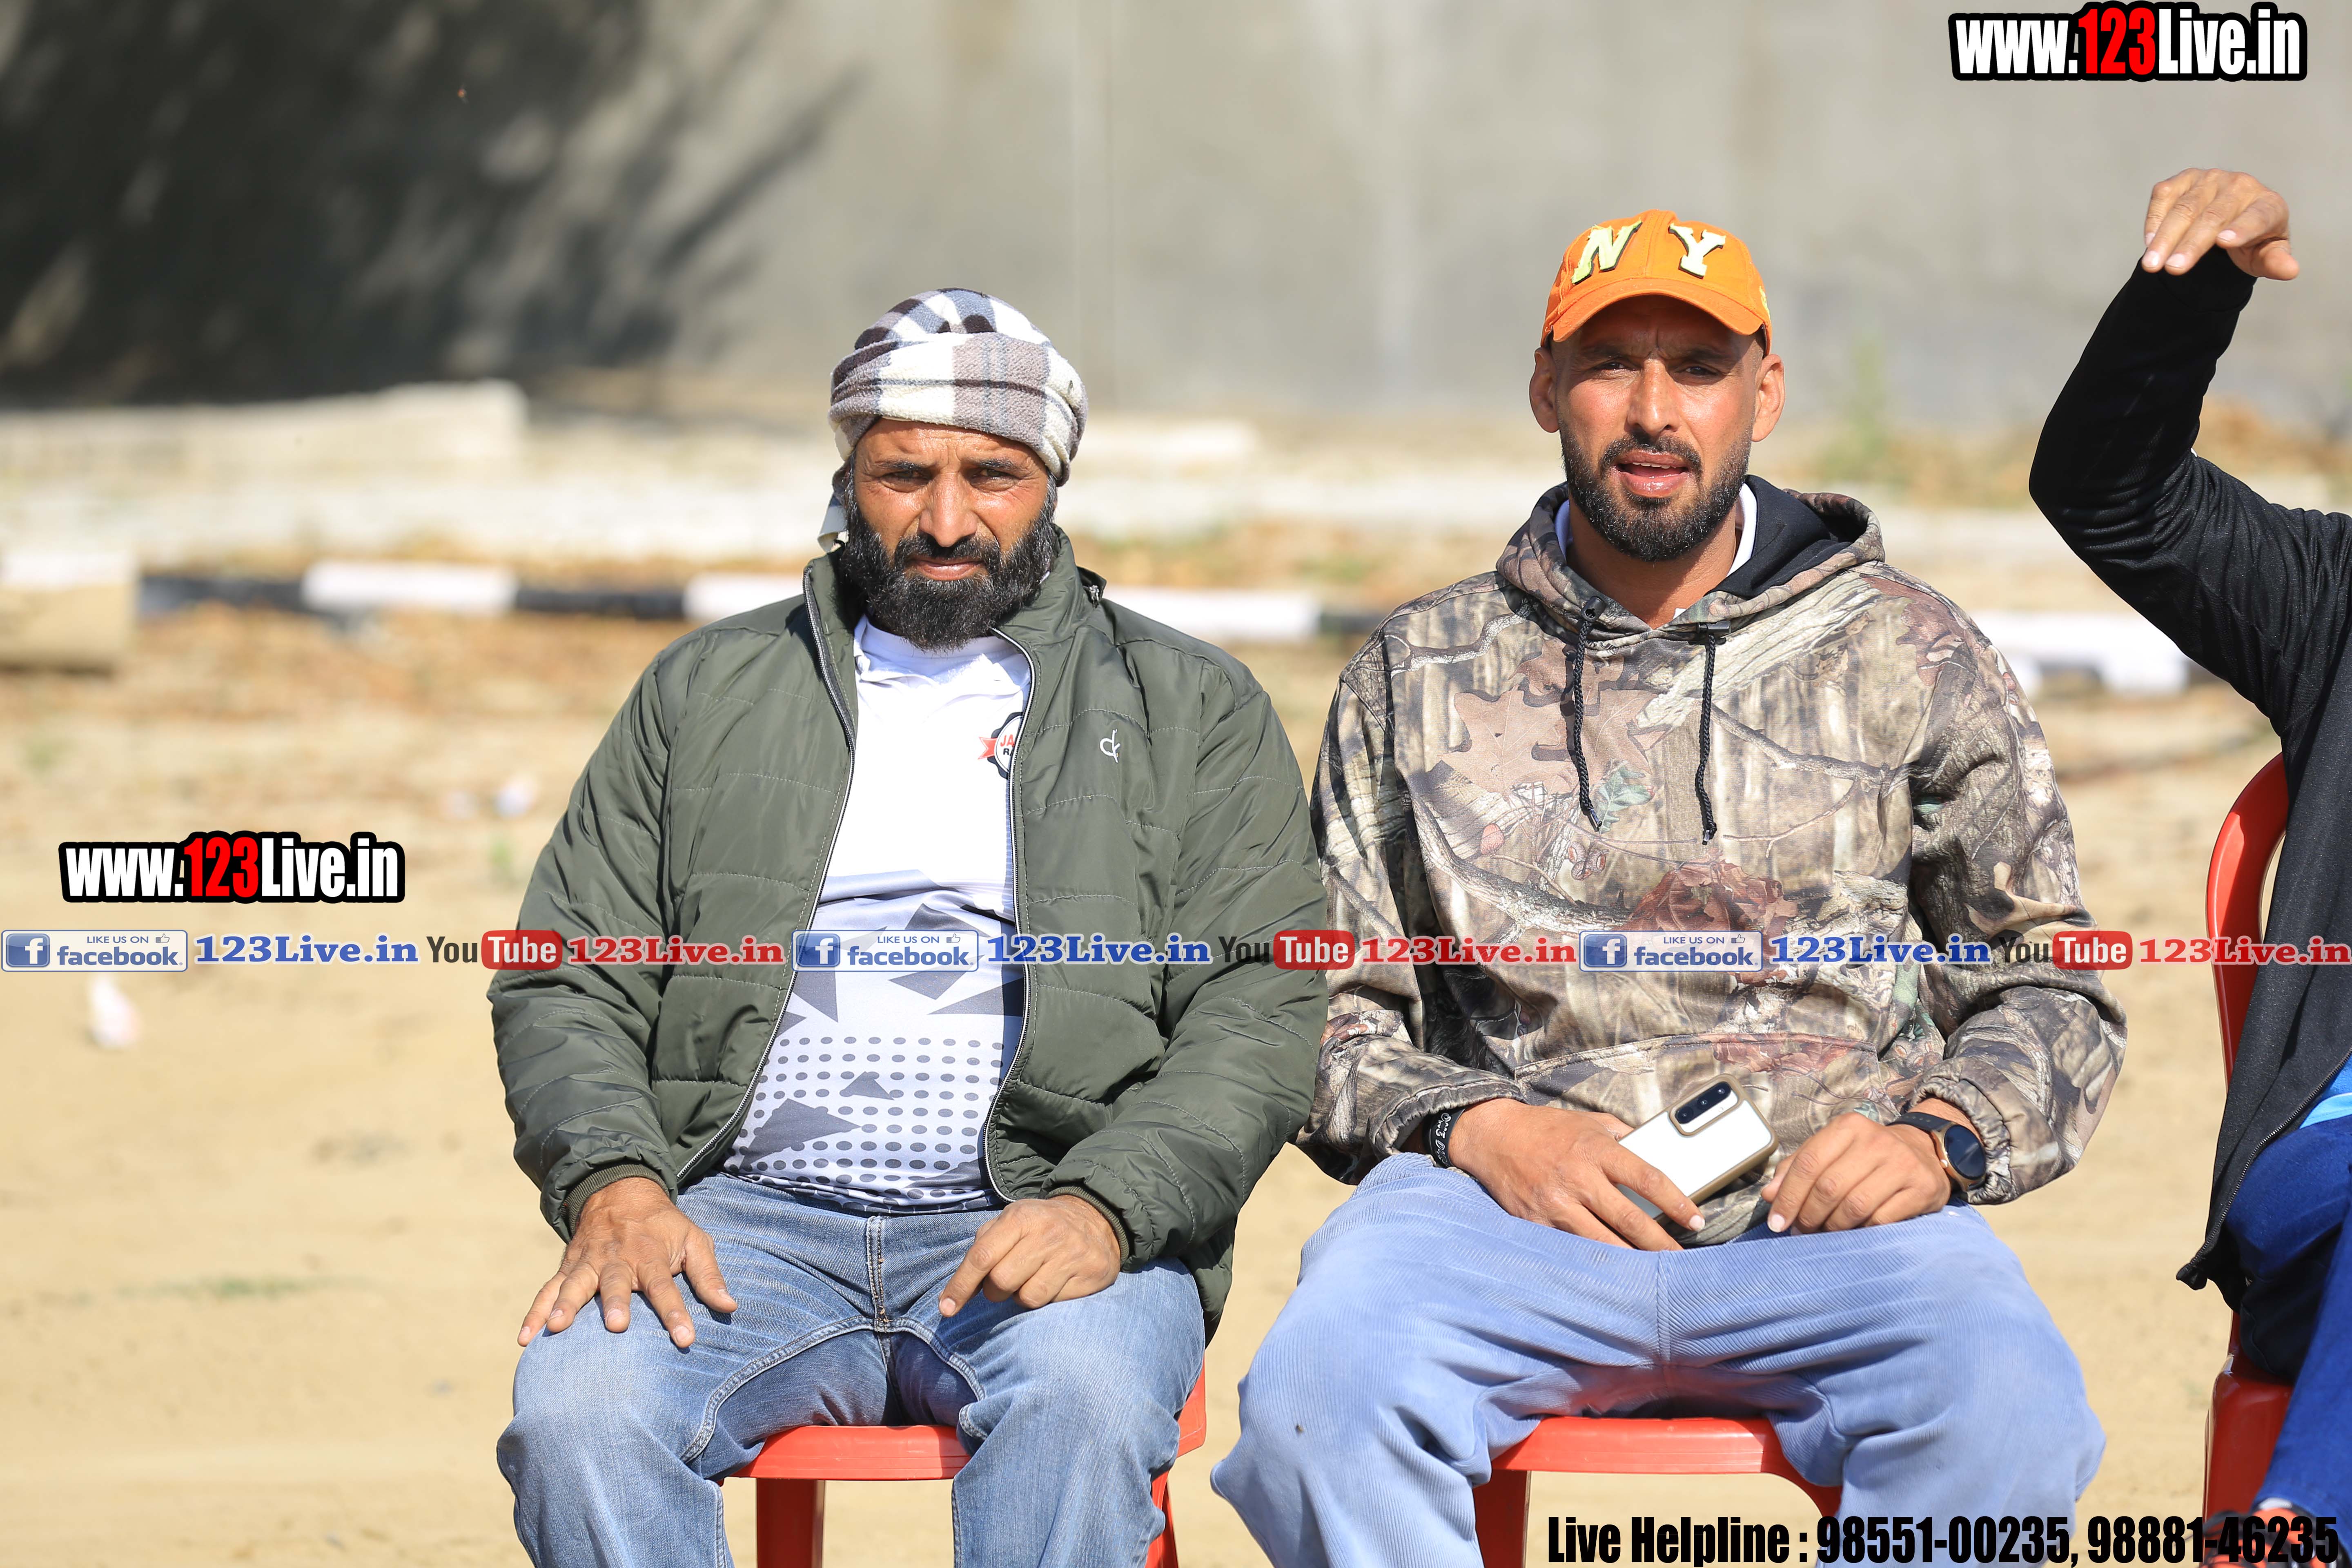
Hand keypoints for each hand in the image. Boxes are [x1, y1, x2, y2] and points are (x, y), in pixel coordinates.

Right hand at [517, 1176, 736, 1349]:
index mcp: (651, 1255)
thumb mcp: (694, 1241)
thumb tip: (730, 1307)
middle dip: (616, 1303)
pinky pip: (548, 1290)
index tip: (685, 1338)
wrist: (620, 1192)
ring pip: (575, 1285)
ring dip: (565, 1305)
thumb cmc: (663, 1227)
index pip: (666, 1287)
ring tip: (555, 1329)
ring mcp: (588, 1263)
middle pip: (616, 1283)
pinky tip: (525, 1338)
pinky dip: (534, 1312)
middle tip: (617, 1325)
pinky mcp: (568, 1267)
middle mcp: (618, 1259)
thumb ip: (709, 1275)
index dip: (676, 1313)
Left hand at [939, 1194, 1121, 1314]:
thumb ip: (982, 1248)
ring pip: (1028, 1298)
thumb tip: (954, 1293)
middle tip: (1005, 1282)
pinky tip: (1055, 1281)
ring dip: (1022, 1296)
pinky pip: (1055, 1303)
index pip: (982, 1256)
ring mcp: (1072, 1254)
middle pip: (1002, 1282)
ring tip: (1032, 1279)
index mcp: (1021, 1218)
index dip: (961, 1286)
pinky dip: (1048, 1299)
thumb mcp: (1010, 1222)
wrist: (1095, 1219)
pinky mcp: (1091, 1273)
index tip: (946, 1309)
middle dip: (995, 1291)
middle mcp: (1047, 1233)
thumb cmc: (1040, 1226)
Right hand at [1445, 1099, 1704, 1250]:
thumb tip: (1659, 1151)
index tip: (1696, 1220)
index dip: (1676, 1202)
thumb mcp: (1589, 1122)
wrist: (1493, 1136)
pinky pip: (1571, 1249)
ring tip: (1654, 1276)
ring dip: (1632, 1262)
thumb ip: (1624, 1135)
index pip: (1647, 1178)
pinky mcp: (1537, 1222)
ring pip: (1602, 1243)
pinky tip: (1612, 1276)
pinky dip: (1593, 1264)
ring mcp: (1556, 1203)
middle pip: (1630, 1220)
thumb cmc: (1546, 1129)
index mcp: (1596, 1150)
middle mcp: (1578, 1178)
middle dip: (1661, 1244)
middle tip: (1683, 1260)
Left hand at [1760, 1099, 1975, 1233]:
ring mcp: (1902, 1164)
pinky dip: (1861, 1232)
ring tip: (1822, 1235)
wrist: (1923, 1153)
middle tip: (1800, 1231)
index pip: (1808, 1163)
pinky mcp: (1922, 1188)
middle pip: (1829, 1187)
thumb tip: (1769, 1195)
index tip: (1777, 1222)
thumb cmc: (1867, 1156)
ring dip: (1832, 1227)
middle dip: (1808, 1215)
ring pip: (1854, 1206)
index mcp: (1848, 1127)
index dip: (1788, 1196)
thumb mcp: (1832, 1151)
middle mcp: (1876, 1141)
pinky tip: (1852, 1235)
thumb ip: (1798, 1169)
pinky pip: (1882, 1220)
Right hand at [2142, 168, 2297, 279]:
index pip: (2258, 216)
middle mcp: (2241, 186)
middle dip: (2191, 243)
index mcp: (2268, 204)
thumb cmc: (2251, 241)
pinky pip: (2165, 194)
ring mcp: (2211, 179)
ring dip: (2165, 237)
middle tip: (2173, 269)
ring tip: (2151, 264)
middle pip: (2214, 215)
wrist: (2232, 216)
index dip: (2243, 228)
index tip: (2225, 242)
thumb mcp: (2265, 255)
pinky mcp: (2184, 179)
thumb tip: (2291, 271)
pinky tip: (2149, 243)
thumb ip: (2276, 262)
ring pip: (2185, 207)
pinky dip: (2154, 218)